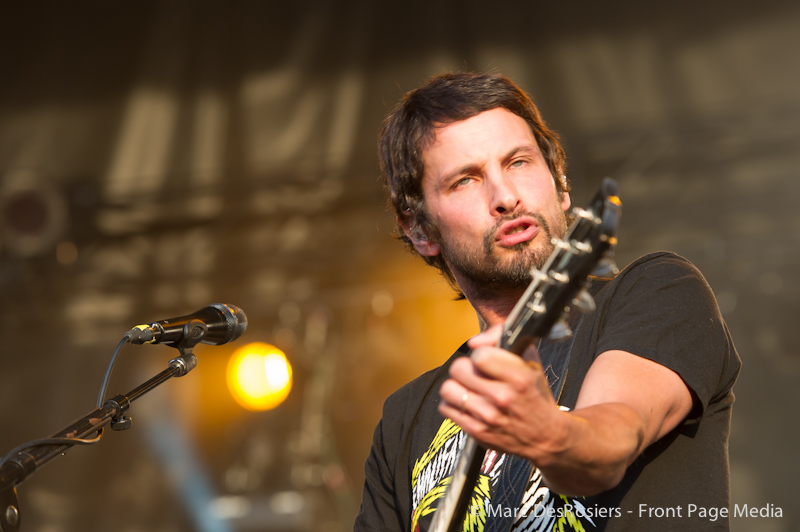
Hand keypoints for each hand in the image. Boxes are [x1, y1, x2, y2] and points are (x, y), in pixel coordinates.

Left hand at [438, 325, 565, 463]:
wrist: (546, 436)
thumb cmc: (535, 395)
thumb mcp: (530, 361)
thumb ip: (503, 339)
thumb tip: (474, 341)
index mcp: (519, 378)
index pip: (480, 355)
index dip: (479, 354)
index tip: (485, 360)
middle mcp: (502, 397)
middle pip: (459, 369)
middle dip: (466, 368)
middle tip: (475, 374)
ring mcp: (487, 416)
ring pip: (448, 389)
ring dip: (456, 386)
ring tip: (469, 388)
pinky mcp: (476, 431)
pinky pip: (446, 408)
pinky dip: (454, 404)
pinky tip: (468, 403)